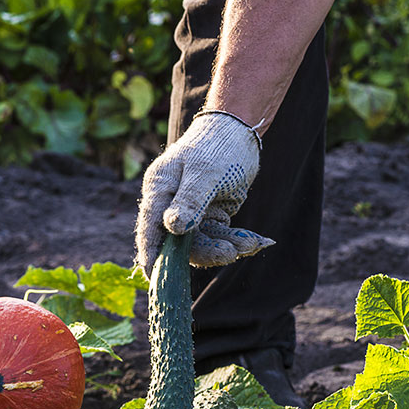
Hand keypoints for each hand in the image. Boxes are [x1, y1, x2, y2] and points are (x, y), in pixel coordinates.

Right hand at [134, 112, 273, 273]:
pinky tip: (258, 241)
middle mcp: (170, 204)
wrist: (239, 131)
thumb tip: (173, 229)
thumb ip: (189, 201)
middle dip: (207, 252)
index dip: (151, 254)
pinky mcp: (209, 216)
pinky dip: (237, 241)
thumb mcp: (205, 173)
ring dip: (227, 248)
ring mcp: (190, 212)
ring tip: (253, 244)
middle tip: (231, 254)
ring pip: (202, 243)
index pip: (150, 228)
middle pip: (179, 242)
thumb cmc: (217, 146)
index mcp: (160, 190)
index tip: (154, 277)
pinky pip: (219, 238)